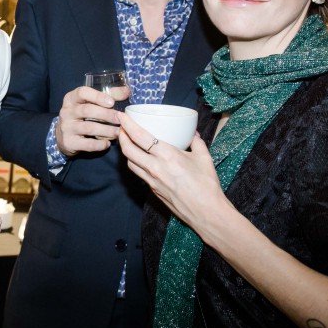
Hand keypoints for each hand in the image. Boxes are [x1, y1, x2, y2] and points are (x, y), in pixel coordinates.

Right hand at [55, 84, 129, 156]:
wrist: (63, 136)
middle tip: (120, 118)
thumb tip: (126, 91)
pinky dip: (99, 144)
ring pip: (89, 128)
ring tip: (118, 132)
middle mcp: (66, 111)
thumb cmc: (82, 116)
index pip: (82, 92)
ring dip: (106, 130)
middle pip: (87, 110)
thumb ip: (109, 95)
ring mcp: (66, 127)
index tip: (112, 102)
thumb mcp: (90, 103)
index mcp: (71, 98)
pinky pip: (87, 144)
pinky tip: (107, 144)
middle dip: (106, 114)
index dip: (97, 96)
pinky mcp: (69, 142)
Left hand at [117, 111, 231, 234]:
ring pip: (130, 163)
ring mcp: (152, 181)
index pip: (139, 137)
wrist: (206, 212)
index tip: (121, 115)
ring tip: (128, 142)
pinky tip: (140, 159)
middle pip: (128, 150)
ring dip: (126, 151)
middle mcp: (155, 168)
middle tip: (122, 127)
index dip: (127, 124)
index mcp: (167, 156)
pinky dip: (135, 163)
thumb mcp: (204, 157)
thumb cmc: (207, 185)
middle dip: (121, 136)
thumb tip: (192, 132)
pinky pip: (139, 174)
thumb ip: (196, 141)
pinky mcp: (153, 190)